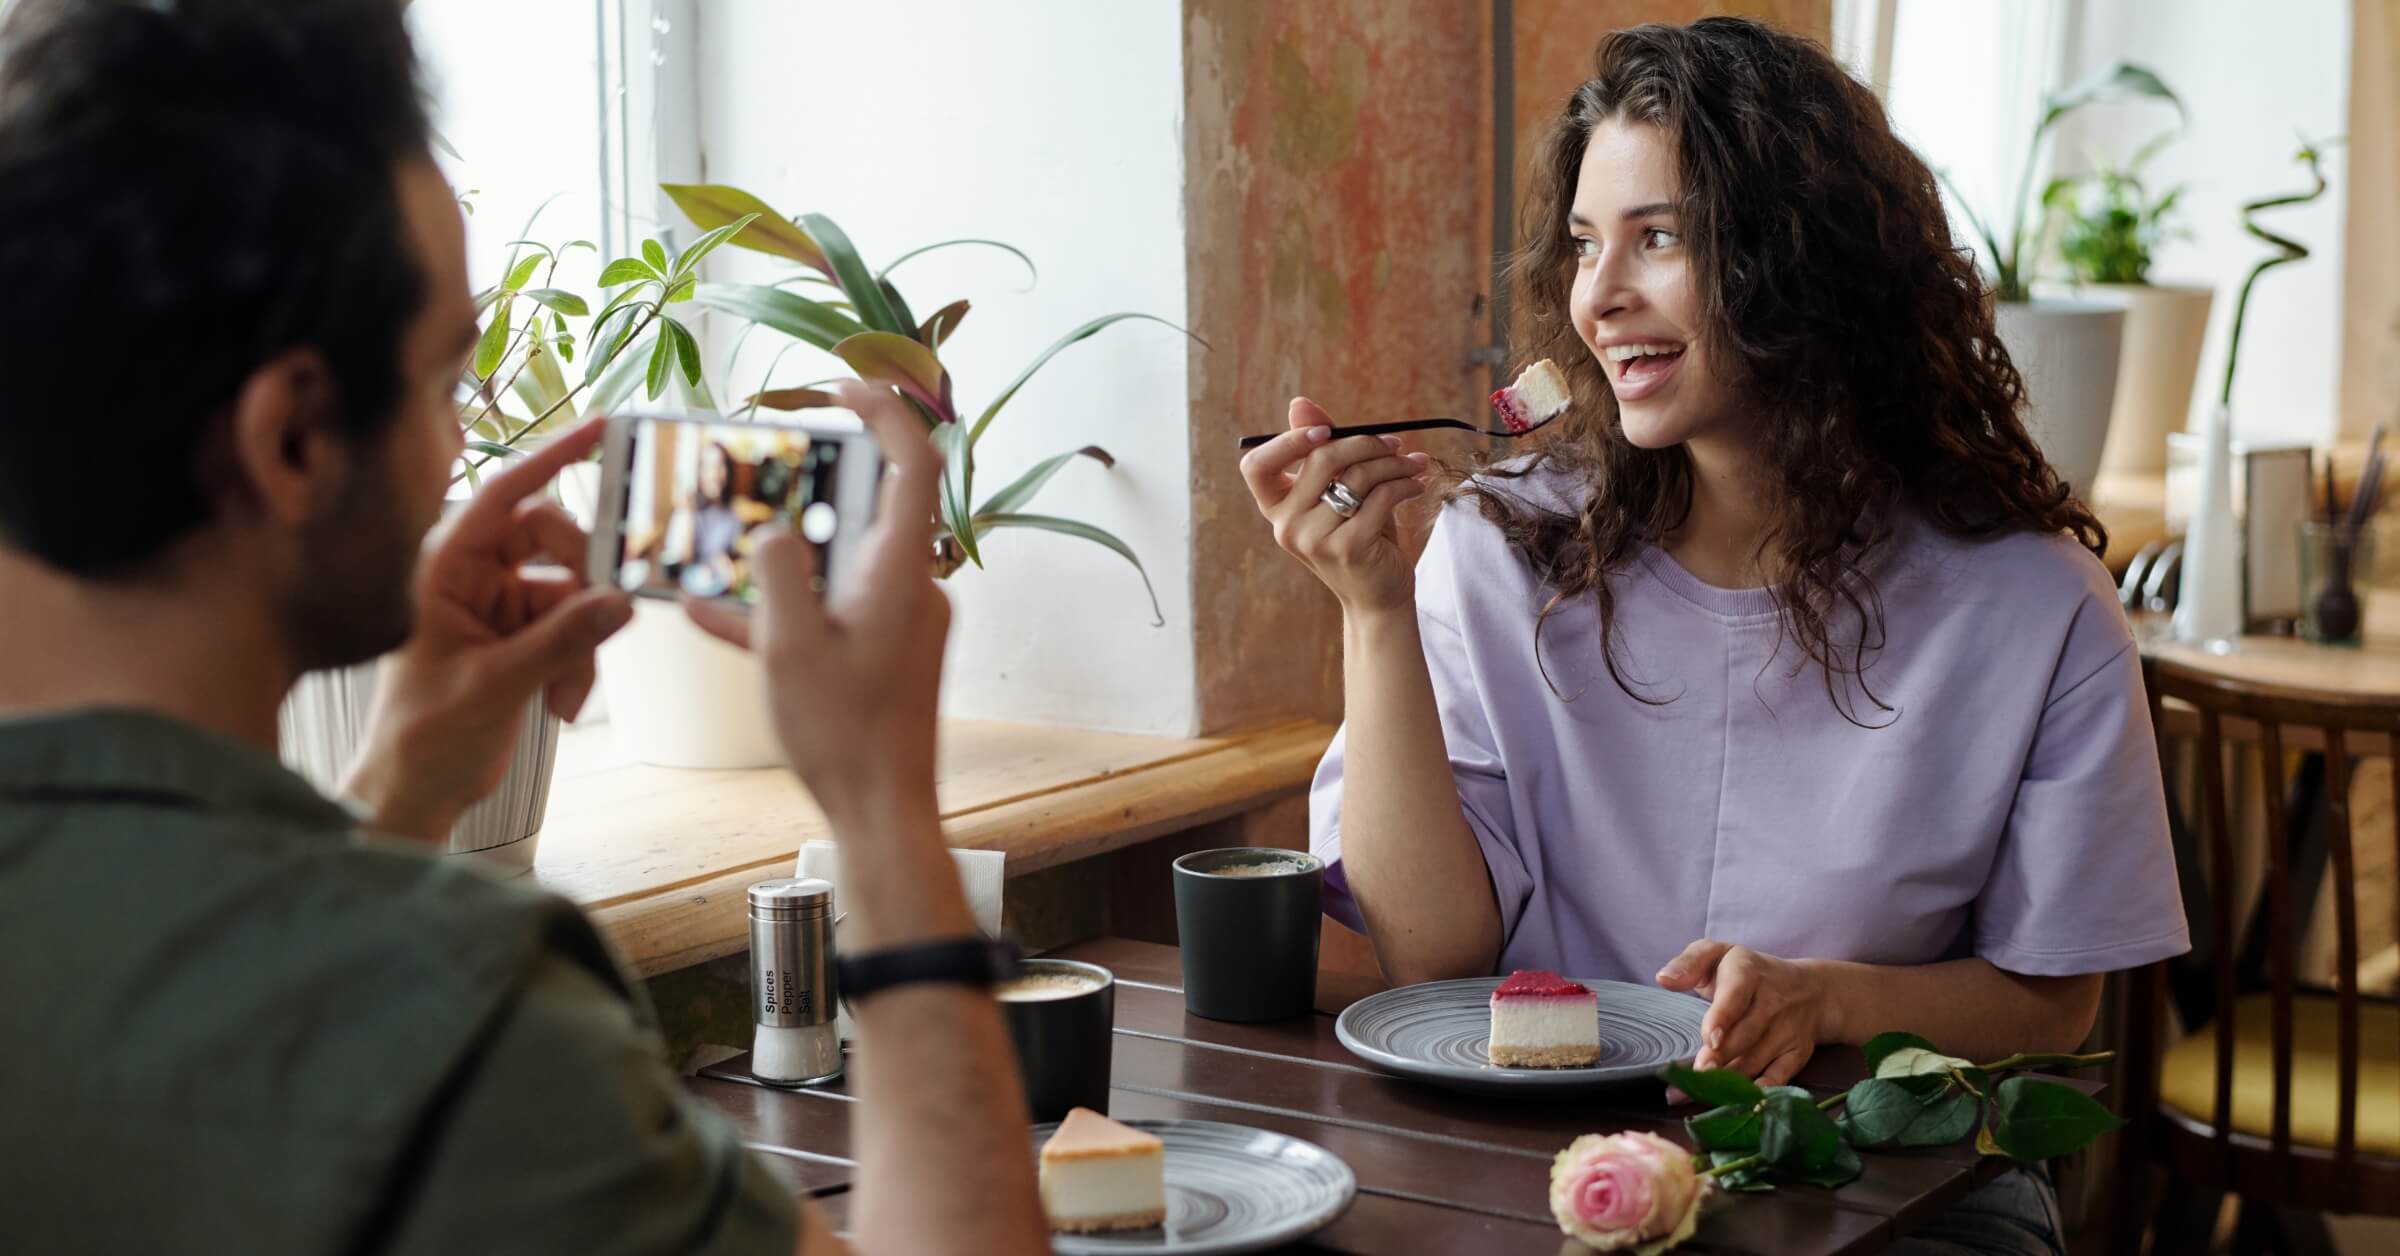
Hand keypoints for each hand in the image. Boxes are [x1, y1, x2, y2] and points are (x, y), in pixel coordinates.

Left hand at [345, 420, 633, 841]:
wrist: (415, 790)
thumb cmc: (421, 734)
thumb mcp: (493, 685)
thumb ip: (560, 640)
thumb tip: (620, 601)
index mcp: (443, 567)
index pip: (503, 496)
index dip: (551, 457)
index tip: (599, 430)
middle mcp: (473, 576)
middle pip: (553, 541)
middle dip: (583, 586)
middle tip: (605, 619)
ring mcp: (502, 605)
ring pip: (574, 590)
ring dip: (583, 641)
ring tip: (567, 693)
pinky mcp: (524, 637)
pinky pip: (576, 628)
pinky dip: (581, 664)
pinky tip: (563, 704)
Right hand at [685, 380, 946, 829]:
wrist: (882, 812)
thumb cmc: (844, 735)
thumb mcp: (788, 647)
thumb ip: (776, 574)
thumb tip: (771, 534)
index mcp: (900, 572)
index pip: (912, 463)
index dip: (883, 412)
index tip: (840, 387)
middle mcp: (911, 587)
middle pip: (868, 508)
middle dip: (809, 487)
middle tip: (755, 473)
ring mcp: (901, 621)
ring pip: (839, 562)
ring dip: (783, 552)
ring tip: (718, 545)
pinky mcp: (885, 653)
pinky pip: (831, 609)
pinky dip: (783, 606)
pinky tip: (711, 615)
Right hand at [1238, 397, 1428, 615]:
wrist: (1377, 596)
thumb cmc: (1358, 534)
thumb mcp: (1336, 490)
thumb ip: (1318, 449)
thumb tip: (1299, 403)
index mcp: (1275, 508)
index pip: (1255, 465)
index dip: (1287, 440)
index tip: (1325, 432)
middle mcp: (1286, 525)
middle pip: (1322, 458)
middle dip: (1367, 443)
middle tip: (1395, 444)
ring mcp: (1314, 539)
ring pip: (1358, 475)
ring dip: (1394, 464)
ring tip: (1412, 465)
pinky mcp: (1347, 547)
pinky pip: (1380, 497)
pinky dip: (1405, 485)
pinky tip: (1416, 486)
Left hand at [1656, 939, 1828, 1089]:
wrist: (1810, 990)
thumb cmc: (1747, 972)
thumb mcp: (1718, 953)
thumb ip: (1689, 962)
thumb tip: (1664, 979)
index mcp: (1748, 973)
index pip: (1736, 996)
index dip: (1723, 1017)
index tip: (1709, 1038)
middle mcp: (1772, 1003)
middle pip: (1746, 1034)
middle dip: (1721, 1057)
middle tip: (1697, 1075)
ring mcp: (1787, 1031)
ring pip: (1757, 1059)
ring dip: (1729, 1081)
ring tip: (1698, 1094)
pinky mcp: (1797, 1054)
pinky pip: (1780, 1077)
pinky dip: (1762, 1092)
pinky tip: (1740, 1105)